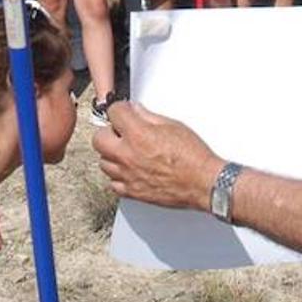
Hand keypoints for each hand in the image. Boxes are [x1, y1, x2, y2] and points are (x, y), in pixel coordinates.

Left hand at [93, 102, 222, 210]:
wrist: (203, 183)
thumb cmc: (193, 156)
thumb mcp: (173, 126)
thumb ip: (149, 117)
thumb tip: (136, 111)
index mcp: (138, 134)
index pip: (113, 113)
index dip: (120, 109)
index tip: (125, 111)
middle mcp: (127, 155)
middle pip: (98, 139)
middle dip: (109, 132)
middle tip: (121, 132)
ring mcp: (127, 175)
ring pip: (103, 162)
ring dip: (112, 154)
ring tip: (127, 152)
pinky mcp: (132, 192)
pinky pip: (113, 183)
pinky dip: (118, 176)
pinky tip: (130, 170)